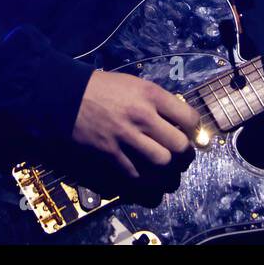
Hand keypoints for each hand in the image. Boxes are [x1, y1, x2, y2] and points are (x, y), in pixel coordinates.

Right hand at [70, 70, 199, 203]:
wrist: (68, 96)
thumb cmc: (105, 88)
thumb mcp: (136, 84)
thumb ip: (159, 102)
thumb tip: (180, 122)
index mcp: (151, 95)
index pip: (189, 118)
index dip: (195, 130)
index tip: (191, 135)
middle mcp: (142, 116)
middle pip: (179, 146)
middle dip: (185, 155)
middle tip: (182, 157)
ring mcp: (126, 137)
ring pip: (162, 163)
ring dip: (169, 170)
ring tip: (168, 170)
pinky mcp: (111, 154)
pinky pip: (137, 175)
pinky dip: (147, 180)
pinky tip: (149, 176)